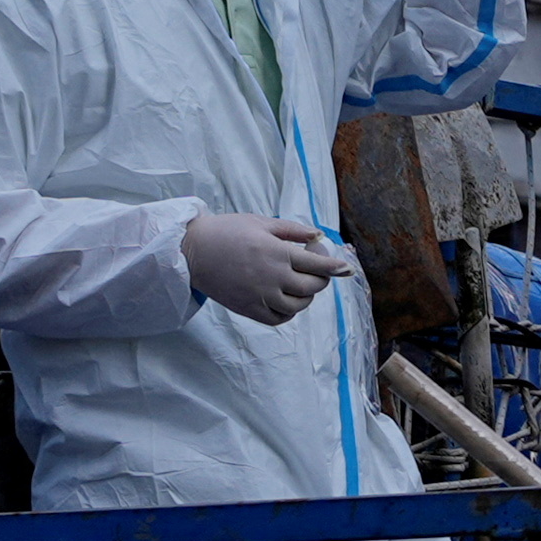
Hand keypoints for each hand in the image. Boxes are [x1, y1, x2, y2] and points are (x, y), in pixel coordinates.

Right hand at [180, 212, 351, 324]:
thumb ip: (293, 230)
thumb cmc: (227, 231)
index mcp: (277, 253)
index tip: (347, 269)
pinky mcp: (248, 309)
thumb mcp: (262, 222)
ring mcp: (260, 296)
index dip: (336, 268)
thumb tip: (318, 236)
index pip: (317, 264)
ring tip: (299, 282)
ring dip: (306, 297)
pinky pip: (278, 318)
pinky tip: (286, 298)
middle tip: (314, 267)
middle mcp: (272, 277)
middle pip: (312, 287)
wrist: (193, 251)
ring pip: (298, 306)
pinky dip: (289, 312)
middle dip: (321, 278)